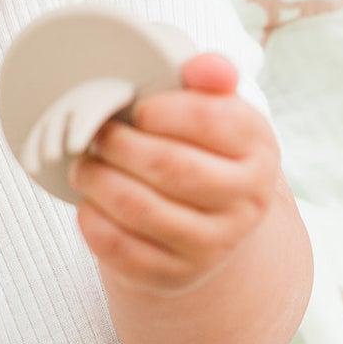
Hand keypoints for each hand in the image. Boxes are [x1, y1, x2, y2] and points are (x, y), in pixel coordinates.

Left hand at [68, 53, 281, 295]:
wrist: (206, 220)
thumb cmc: (198, 147)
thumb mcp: (211, 107)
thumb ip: (207, 77)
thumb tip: (206, 68)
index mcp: (258, 148)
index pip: (211, 120)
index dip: (161, 110)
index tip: (137, 109)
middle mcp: (246, 202)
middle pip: (172, 167)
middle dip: (120, 145)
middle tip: (97, 134)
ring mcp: (214, 245)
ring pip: (141, 209)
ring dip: (98, 180)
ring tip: (84, 164)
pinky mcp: (175, 275)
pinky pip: (121, 249)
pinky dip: (92, 220)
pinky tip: (89, 201)